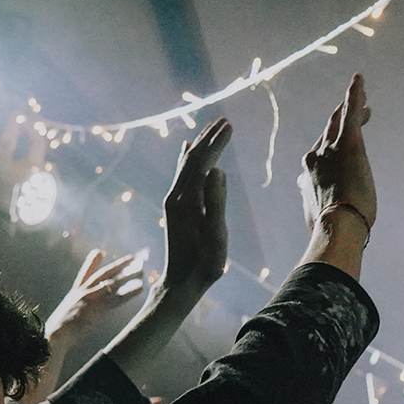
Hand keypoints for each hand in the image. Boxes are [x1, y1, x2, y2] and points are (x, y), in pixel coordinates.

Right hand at [45, 249, 141, 344]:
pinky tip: (140, 288)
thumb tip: (79, 314)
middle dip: (118, 265)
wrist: (53, 336)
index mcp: (74, 294)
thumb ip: (72, 311)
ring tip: (141, 272)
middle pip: (103, 274)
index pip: (84, 274)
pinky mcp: (96, 309)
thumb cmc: (57, 332)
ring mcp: (89, 299)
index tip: (99, 252)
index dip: (92, 262)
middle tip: (131, 258)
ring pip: (112, 283)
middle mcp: (82, 292)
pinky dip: (129, 293)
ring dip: (128, 277)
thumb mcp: (64, 316)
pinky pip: (117, 299)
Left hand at [162, 116, 232, 291]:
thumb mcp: (216, 237)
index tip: (230, 126)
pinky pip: (181, 174)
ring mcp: (173, 200)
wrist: (180, 283)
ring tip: (212, 129)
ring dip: (200, 145)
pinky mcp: (174, 207)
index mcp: (186, 200)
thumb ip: (216, 203)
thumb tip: (218, 170)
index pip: (202, 162)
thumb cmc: (203, 265)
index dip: (216, 143)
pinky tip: (186, 149)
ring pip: (186, 164)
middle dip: (209, 138)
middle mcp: (175, 195)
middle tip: (225, 121)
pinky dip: (186, 158)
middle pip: (191, 158)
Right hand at [302, 75, 374, 229]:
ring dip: (349, 107)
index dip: (327, 156)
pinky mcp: (349, 143)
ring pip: (339, 121)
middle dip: (337, 122)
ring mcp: (330, 150)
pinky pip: (351, 113)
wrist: (336, 227)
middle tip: (348, 112)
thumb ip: (321, 218)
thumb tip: (320, 228)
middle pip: (326, 134)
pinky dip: (355, 95)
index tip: (334, 159)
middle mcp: (313, 160)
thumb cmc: (334, 233)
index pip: (317, 162)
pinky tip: (360, 81)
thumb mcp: (323, 225)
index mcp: (307, 180)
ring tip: (361, 97)